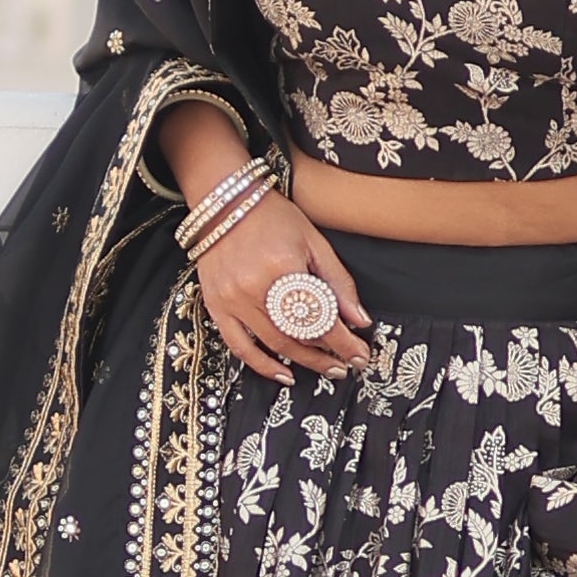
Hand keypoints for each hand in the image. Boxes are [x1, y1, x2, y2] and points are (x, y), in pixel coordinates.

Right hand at [191, 189, 370, 384]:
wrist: (224, 203)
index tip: (360, 354)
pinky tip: (283, 373)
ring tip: (325, 368)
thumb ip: (337, 282)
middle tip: (346, 365)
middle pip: (299, 335)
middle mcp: (255, 287)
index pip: (321, 318)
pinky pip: (239, 346)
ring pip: (274, 345)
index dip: (344, 342)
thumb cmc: (271, 217)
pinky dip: (262, 365)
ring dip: (303, 362)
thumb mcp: (313, 241)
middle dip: (328, 355)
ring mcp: (233, 299)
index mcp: (283, 266)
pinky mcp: (216, 305)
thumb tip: (359, 319)